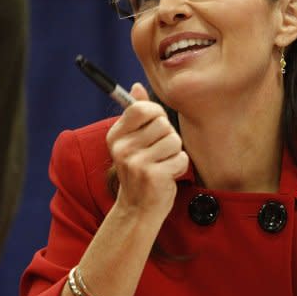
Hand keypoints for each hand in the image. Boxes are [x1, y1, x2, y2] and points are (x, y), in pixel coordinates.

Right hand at [106, 82, 188, 221]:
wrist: (137, 209)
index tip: (155, 127)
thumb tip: (136, 86)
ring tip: (162, 164)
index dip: (157, 114)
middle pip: (163, 124)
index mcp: (116, 136)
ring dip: (175, 153)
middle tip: (158, 153)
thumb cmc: (139, 171)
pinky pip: (181, 158)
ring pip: (174, 140)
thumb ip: (136, 114)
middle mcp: (122, 148)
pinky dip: (180, 167)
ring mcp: (136, 163)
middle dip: (168, 137)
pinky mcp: (153, 176)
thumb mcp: (133, 141)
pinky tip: (167, 176)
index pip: (142, 108)